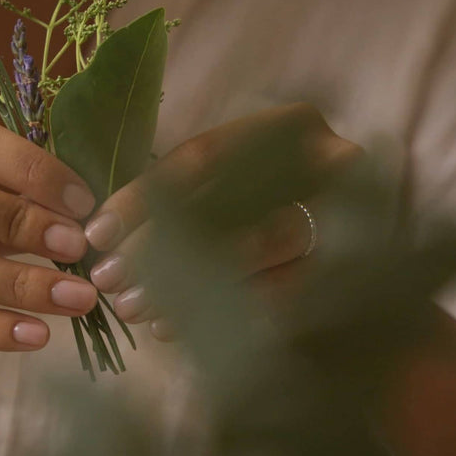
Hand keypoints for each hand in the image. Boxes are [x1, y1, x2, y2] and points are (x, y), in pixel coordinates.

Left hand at [83, 104, 361, 340]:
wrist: (356, 243)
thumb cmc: (261, 206)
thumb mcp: (221, 186)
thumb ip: (172, 196)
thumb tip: (99, 235)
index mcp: (289, 126)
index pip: (202, 159)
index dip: (143, 198)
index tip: (96, 233)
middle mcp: (330, 160)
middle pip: (232, 205)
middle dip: (159, 246)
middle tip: (107, 279)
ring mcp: (355, 215)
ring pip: (261, 248)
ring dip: (188, 284)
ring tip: (132, 308)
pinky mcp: (359, 270)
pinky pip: (284, 296)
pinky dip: (224, 314)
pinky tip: (172, 329)